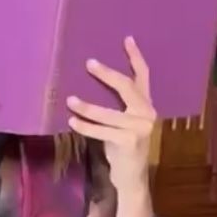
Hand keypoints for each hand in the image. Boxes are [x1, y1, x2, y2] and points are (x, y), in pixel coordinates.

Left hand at [66, 39, 155, 189]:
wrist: (131, 177)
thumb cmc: (122, 148)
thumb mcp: (124, 123)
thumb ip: (118, 105)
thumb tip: (92, 83)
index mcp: (146, 105)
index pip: (144, 76)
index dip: (135, 57)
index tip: (126, 38)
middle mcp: (147, 114)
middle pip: (127, 87)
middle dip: (107, 74)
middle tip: (89, 62)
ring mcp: (140, 128)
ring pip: (109, 113)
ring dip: (87, 106)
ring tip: (69, 99)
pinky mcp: (129, 143)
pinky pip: (102, 131)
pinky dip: (86, 126)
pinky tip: (72, 121)